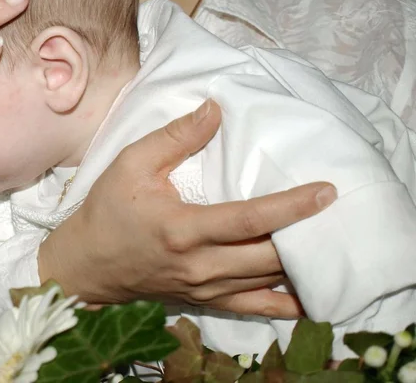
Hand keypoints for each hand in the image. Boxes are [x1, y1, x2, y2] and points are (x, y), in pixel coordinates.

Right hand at [38, 100, 337, 317]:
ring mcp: (204, 288)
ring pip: (266, 282)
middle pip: (268, 256)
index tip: (324, 191)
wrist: (86, 264)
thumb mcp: (131, 164)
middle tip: (334, 211)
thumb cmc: (107, 210)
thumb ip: (175, 137)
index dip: (290, 207)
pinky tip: (309, 296)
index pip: (249, 221)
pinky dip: (284, 305)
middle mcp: (199, 266)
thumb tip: (215, 111)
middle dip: (306, 234)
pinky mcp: (205, 300)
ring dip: (300, 264)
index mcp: (182, 230)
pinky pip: (253, 309)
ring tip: (326, 239)